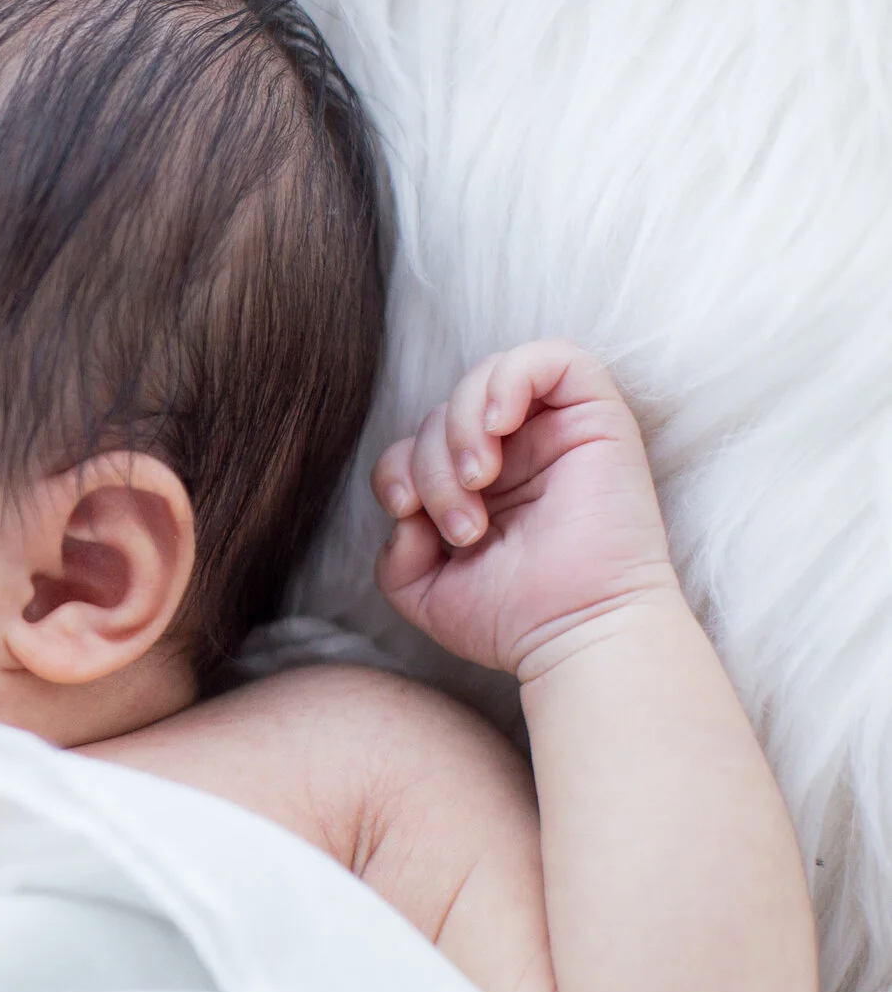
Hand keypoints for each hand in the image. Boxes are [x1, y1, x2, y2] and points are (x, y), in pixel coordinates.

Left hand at [372, 340, 680, 681]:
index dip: (395, 469)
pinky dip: (510, 380)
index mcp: (477, 488)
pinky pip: (554, 358)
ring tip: (478, 481)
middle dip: (431, 464)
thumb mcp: (423, 590)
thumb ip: (393, 552)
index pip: (413, 445)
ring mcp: (556, 433)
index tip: (407, 513)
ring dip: (461, 427)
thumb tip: (400, 511)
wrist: (576, 634)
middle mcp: (516, 454)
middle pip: (442, 413)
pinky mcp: (599, 417)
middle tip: (462, 525)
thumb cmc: (511, 618)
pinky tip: (499, 425)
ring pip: (486, 378)